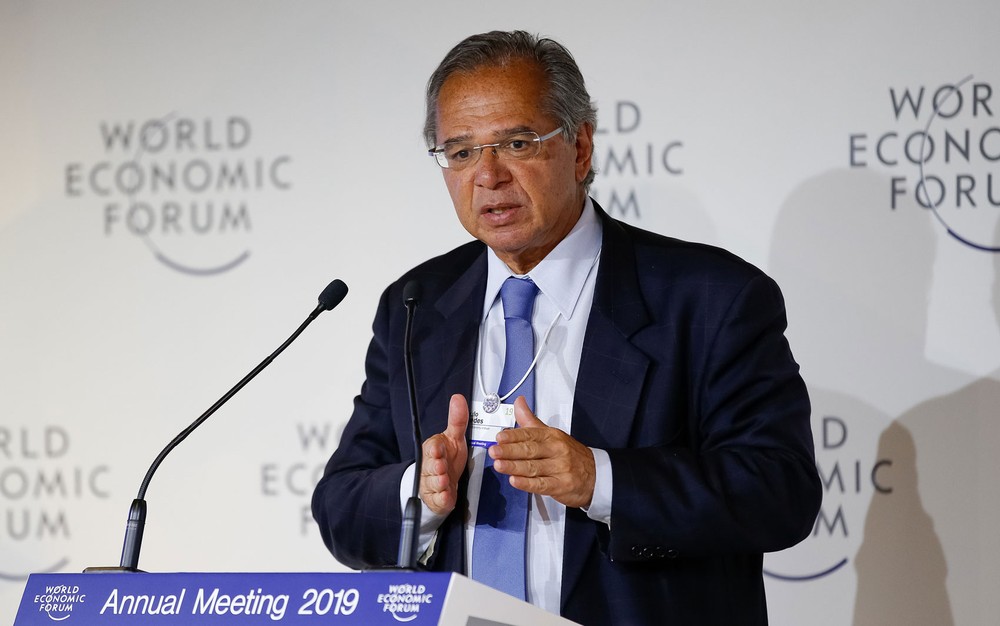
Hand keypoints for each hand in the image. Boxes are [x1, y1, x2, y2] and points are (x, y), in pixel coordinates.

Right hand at [419, 394, 468, 515]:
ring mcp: (432, 483)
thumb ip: (457, 420)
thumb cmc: (448, 458)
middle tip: (441, 466)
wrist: (442, 482)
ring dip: (438, 482)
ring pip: (433, 483)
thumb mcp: (454, 438)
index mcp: (434, 450)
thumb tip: (458, 398)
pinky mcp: (437, 498)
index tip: (438, 449)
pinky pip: (438, 500)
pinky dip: (442, 499)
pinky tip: (446, 496)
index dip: (435, 449)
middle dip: (436, 467)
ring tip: (443, 480)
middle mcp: (431, 466)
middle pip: (431, 466)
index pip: (432, 448)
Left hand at [489, 396, 595, 508]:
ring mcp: (559, 468)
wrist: (595, 475)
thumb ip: (530, 421)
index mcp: (552, 436)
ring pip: (533, 467)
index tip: (500, 437)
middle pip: (530, 450)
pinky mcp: (561, 485)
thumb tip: (519, 402)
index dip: (513, 436)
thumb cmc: (570, 454)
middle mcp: (556, 450)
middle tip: (494, 451)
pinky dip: (527, 484)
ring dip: (514, 466)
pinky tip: (515, 481)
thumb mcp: (551, 434)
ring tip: (499, 465)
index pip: (530, 434)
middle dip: (510, 451)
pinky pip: (542, 485)